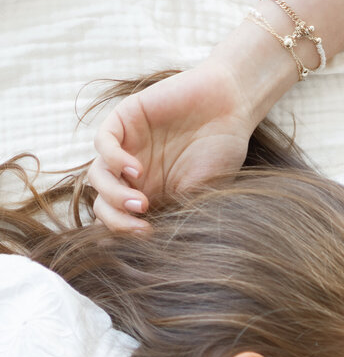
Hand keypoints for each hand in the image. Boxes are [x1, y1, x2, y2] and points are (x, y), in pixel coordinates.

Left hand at [88, 61, 256, 231]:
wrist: (232, 107)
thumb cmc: (223, 152)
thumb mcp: (203, 194)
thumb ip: (177, 215)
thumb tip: (160, 250)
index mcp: (150, 195)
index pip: (119, 220)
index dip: (125, 234)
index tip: (148, 237)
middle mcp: (134, 174)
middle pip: (103, 203)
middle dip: (116, 219)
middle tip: (141, 223)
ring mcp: (127, 146)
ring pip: (98, 176)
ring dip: (113, 195)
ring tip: (139, 202)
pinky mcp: (126, 118)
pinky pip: (103, 142)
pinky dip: (113, 159)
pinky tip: (135, 170)